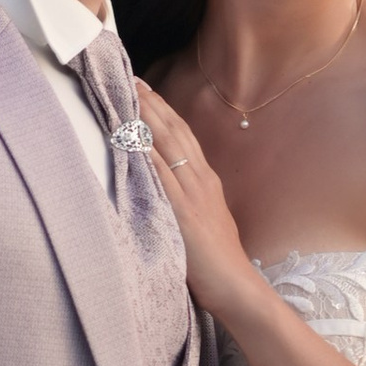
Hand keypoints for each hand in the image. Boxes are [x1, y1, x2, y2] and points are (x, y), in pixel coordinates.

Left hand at [134, 83, 254, 317]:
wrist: (237, 285)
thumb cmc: (218, 263)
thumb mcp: (205, 222)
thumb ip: (188, 202)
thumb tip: (167, 191)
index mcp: (207, 182)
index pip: (184, 137)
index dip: (164, 112)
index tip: (146, 91)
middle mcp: (201, 180)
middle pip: (175, 131)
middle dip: (153, 104)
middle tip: (132, 80)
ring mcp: (193, 193)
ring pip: (168, 144)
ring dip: (147, 117)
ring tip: (129, 94)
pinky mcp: (183, 210)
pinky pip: (160, 173)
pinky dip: (145, 151)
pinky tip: (130, 135)